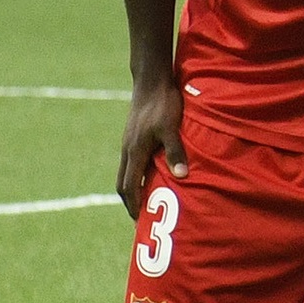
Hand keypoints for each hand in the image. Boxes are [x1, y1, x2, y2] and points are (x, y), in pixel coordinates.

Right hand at [116, 82, 187, 215]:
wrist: (151, 81)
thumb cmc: (163, 104)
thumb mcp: (172, 128)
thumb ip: (175, 152)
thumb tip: (181, 177)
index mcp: (134, 152)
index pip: (130, 186)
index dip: (134, 205)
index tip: (139, 221)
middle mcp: (127, 150)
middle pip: (122, 183)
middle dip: (129, 201)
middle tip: (139, 218)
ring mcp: (129, 142)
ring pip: (125, 172)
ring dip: (132, 188)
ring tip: (144, 201)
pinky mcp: (134, 136)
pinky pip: (130, 162)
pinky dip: (136, 174)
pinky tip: (150, 175)